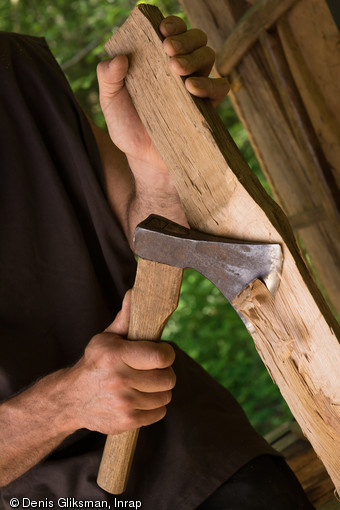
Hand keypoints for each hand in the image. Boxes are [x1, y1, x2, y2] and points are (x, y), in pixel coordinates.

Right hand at [67, 291, 175, 434]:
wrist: (71, 399)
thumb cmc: (95, 363)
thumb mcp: (106, 339)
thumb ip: (125, 318)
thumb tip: (135, 292)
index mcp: (116, 355)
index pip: (161, 357)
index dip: (167, 354)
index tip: (162, 353)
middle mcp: (119, 379)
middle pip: (168, 378)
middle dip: (164, 373)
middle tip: (154, 370)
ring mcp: (123, 403)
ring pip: (165, 397)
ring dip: (160, 390)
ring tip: (145, 384)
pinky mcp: (126, 421)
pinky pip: (159, 413)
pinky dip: (155, 407)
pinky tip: (141, 398)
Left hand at [97, 16, 228, 172]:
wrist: (144, 161)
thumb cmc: (128, 129)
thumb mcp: (110, 102)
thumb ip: (107, 78)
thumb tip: (119, 58)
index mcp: (158, 61)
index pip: (172, 32)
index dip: (172, 24)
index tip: (161, 30)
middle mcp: (180, 70)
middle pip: (195, 39)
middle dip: (184, 39)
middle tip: (167, 50)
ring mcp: (196, 87)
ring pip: (209, 56)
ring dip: (195, 57)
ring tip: (176, 69)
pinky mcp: (207, 108)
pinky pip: (220, 88)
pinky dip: (210, 84)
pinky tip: (191, 88)